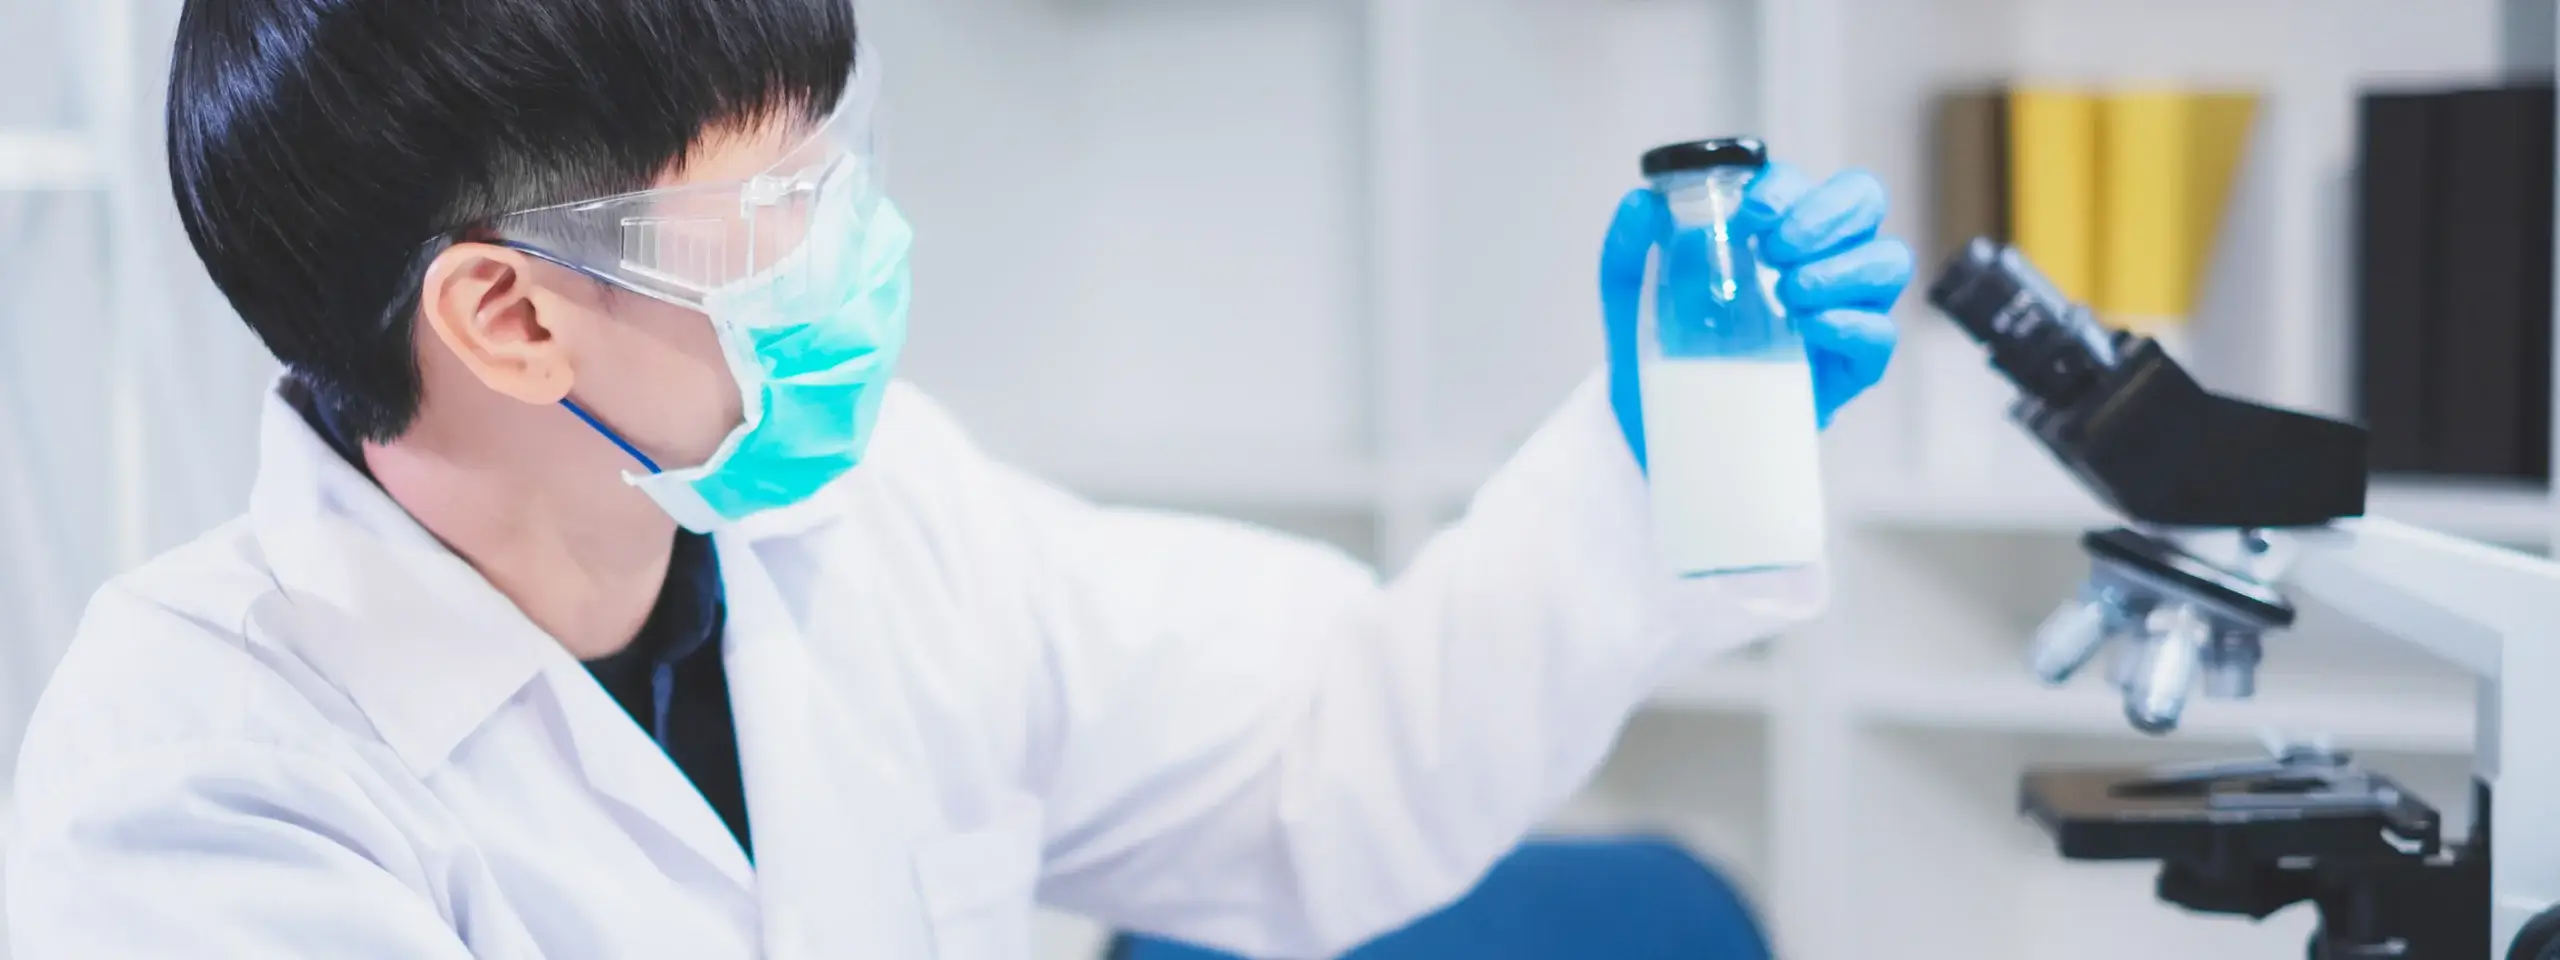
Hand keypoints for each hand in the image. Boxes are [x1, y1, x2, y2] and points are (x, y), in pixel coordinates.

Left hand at [1599, 165, 1912, 468]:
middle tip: (1775, 253)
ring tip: (1787, 296)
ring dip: (1839, 269)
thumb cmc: (1661, 350)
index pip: (1803, 184)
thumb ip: (1628, 247)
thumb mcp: (1632, 298)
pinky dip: (1848, 322)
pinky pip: (1880, 334)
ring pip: (1887, 262)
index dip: (1783, 190)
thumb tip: (1641, 201)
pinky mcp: (1853, 365)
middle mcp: (1820, 259)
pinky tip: (1808, 328)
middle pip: (1864, 201)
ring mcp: (1844, 310)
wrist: (1668, 431)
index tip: (1748, 218)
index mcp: (1774, 230)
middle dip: (1825, 216)